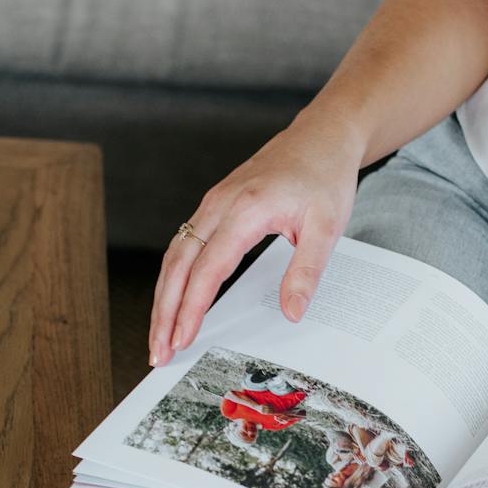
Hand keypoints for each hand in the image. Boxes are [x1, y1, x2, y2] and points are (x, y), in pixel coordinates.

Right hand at [148, 116, 362, 366]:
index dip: (191, 308)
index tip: (182, 338)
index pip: (208, 269)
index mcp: (246, 210)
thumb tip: (292, 313)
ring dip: (163, 298)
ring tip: (161, 335)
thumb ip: (306, 271)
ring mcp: (213, 203)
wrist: (321, 136)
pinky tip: (173, 300)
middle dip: (164, 312)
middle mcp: (220, 204)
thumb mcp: (327, 227)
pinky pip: (184, 245)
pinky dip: (173, 278)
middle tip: (159, 351)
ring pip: (175, 256)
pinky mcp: (214, 205)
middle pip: (179, 266)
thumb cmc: (324, 175)